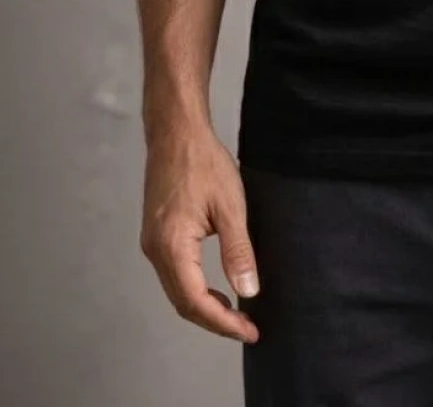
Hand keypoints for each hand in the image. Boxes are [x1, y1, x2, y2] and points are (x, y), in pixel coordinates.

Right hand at [139, 123, 260, 343]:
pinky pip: (174, 274)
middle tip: (247, 327)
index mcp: (172, 246)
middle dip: (215, 320)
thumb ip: (238, 251)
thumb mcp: (230, 206)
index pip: (195, 301)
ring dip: (204, 306)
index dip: (223, 322)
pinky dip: (194, 288)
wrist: (176, 133)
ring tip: (236, 313)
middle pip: (182, 302)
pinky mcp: (155, 235)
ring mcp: (151, 243)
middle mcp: (154, 251)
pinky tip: (215, 288)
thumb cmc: (204, 163)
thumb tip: (248, 292)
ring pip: (176, 290)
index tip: (250, 330)